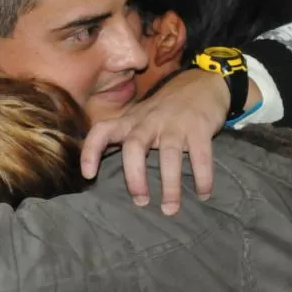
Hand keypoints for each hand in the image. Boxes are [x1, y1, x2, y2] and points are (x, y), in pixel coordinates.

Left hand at [81, 71, 229, 215]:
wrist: (203, 82)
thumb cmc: (166, 108)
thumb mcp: (140, 117)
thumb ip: (126, 137)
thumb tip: (104, 170)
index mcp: (131, 121)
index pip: (102, 130)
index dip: (91, 151)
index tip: (88, 175)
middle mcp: (150, 121)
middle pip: (135, 146)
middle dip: (135, 176)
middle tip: (140, 201)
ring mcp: (176, 123)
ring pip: (169, 154)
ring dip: (170, 185)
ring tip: (170, 210)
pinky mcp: (200, 127)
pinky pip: (200, 155)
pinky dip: (202, 177)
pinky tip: (203, 194)